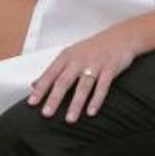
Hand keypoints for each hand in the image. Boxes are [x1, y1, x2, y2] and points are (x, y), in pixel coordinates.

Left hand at [30, 23, 148, 121]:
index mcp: (67, 57)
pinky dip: (97, 99)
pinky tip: (91, 112)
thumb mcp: (71, 55)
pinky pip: (103, 86)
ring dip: (76, 103)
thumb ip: (53, 71)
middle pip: (64, 81)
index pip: (50, 74)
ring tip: (69, 119)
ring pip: (83, 86)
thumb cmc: (94, 48)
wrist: (122, 36)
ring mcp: (95, 64)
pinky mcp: (111, 68)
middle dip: (54, 98)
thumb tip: (34, 84)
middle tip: (46, 114)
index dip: (41, 89)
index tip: (31, 103)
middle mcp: (79, 60)